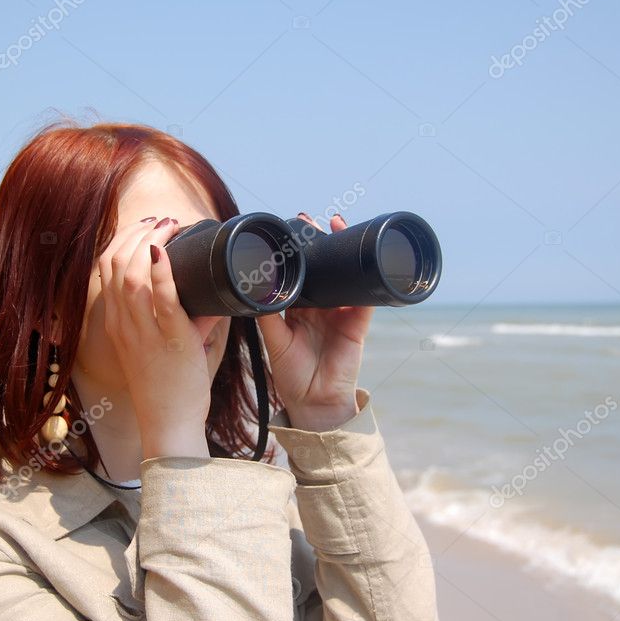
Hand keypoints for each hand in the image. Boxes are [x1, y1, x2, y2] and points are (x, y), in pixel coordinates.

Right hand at [97, 217, 210, 458]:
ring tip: (169, 227)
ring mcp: (143, 332)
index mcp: (117, 324)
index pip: (106, 269)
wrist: (169, 425)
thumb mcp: (163, 348)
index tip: (145, 228)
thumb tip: (212, 297)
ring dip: (149, 242)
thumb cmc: (168, 389)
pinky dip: (162, 271)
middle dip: (135, 233)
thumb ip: (184, 320)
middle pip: (114, 263)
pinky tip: (165, 252)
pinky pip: (161, 299)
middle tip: (160, 222)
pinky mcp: (169, 340)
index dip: (122, 240)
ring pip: (131, 275)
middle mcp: (123, 325)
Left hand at [256, 213, 374, 430]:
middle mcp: (320, 304)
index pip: (299, 271)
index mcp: (298, 307)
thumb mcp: (274, 340)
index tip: (288, 227)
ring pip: (344, 273)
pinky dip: (365, 277)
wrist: (315, 402)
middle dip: (319, 241)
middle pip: (322, 266)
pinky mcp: (358, 321)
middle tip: (310, 218)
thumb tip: (253, 287)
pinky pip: (366, 295)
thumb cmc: (292, 375)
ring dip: (342, 248)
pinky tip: (363, 258)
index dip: (296, 250)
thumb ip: (266, 314)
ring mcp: (341, 310)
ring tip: (336, 224)